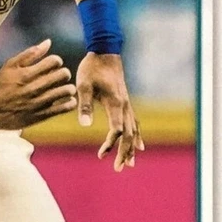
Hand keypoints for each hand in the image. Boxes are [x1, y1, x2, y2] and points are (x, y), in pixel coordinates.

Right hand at [0, 39, 76, 129]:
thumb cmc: (1, 86)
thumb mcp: (10, 66)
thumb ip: (29, 53)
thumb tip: (48, 42)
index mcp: (27, 74)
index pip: (54, 61)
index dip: (56, 61)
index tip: (52, 66)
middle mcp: (34, 87)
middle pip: (63, 74)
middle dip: (64, 73)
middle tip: (59, 76)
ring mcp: (39, 102)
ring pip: (66, 90)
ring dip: (68, 88)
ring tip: (63, 88)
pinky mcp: (42, 115)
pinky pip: (64, 108)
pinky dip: (69, 102)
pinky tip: (65, 100)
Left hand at [76, 52, 144, 171]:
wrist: (105, 52)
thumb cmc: (92, 68)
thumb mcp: (83, 84)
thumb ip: (85, 104)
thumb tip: (84, 125)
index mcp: (115, 103)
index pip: (117, 130)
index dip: (110, 144)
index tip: (101, 155)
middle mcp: (124, 106)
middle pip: (129, 134)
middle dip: (124, 152)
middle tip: (117, 169)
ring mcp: (127, 104)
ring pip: (133, 130)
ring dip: (131, 148)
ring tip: (129, 164)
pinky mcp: (125, 102)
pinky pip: (134, 123)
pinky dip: (136, 136)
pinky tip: (138, 146)